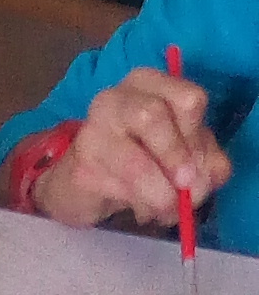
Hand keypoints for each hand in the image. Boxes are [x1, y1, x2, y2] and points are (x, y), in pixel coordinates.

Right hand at [36, 64, 231, 231]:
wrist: (89, 182)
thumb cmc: (141, 156)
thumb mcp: (184, 151)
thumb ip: (207, 159)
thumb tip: (212, 176)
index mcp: (149, 84)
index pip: (187, 98)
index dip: (197, 137)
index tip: (198, 165)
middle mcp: (116, 98)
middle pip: (153, 117)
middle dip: (176, 158)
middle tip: (187, 188)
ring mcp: (92, 131)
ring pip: (135, 161)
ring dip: (160, 192)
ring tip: (168, 209)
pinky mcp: (81, 167)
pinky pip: (118, 188)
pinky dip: (140, 205)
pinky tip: (143, 210)